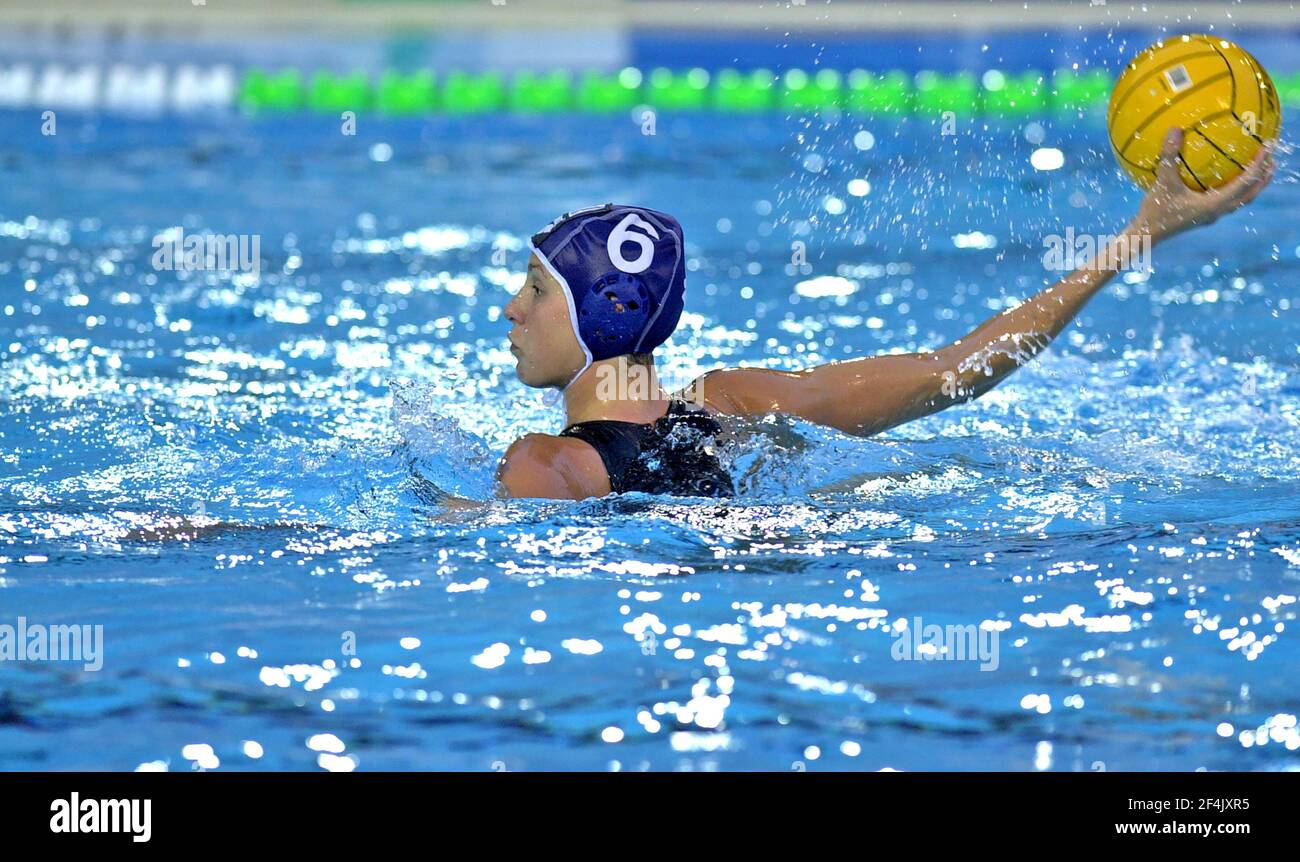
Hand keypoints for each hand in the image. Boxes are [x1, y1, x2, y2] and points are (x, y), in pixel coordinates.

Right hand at [1129, 127, 1274, 242]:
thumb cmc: (1154, 211)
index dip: (1258, 164)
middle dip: (1263, 177)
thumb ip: (1169, 156)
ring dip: (1253, 185)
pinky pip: (1228, 200)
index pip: (1245, 182)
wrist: (1145, 235)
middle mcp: (1218, 211)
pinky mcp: (1204, 216)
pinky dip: (1236, 189)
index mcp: (1214, 204)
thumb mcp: (1162, 181)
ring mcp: (1212, 215)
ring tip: (1258, 170)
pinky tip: (1227, 178)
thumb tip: (1175, 129)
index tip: (1267, 147)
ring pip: (1242, 200)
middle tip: (1272, 159)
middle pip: (1251, 194)